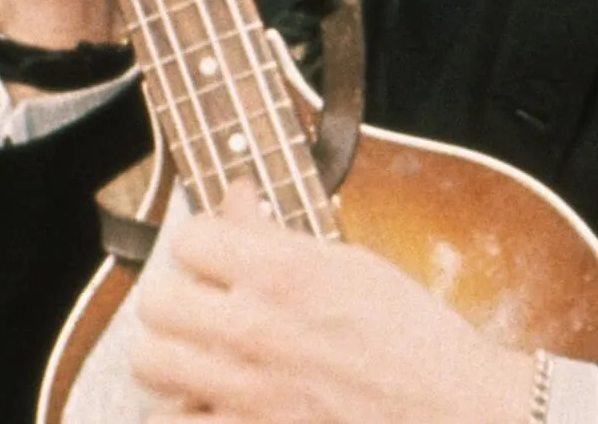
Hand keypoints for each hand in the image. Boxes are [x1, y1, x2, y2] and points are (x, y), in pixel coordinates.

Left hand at [131, 182, 534, 422]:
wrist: (447, 407)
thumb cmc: (410, 332)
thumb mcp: (350, 261)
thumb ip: (277, 234)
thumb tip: (234, 197)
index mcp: (284, 271)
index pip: (189, 238)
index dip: (203, 242)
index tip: (217, 251)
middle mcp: (255, 328)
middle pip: (155, 301)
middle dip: (177, 296)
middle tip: (202, 302)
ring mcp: (246, 391)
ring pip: (150, 364)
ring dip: (172, 356)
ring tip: (201, 353)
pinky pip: (174, 422)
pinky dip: (187, 410)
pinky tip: (213, 399)